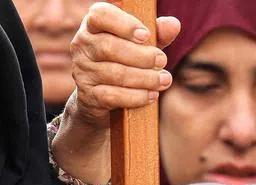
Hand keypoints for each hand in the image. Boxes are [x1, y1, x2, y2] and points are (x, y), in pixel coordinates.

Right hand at [68, 3, 180, 128]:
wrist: (97, 98)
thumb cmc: (122, 62)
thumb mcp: (139, 45)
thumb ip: (156, 34)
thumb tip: (173, 25)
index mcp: (93, 25)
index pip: (100, 15)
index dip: (123, 24)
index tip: (145, 35)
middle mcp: (82, 45)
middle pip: (109, 47)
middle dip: (141, 56)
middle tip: (162, 60)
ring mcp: (82, 71)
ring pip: (114, 74)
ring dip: (144, 78)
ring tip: (164, 80)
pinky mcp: (87, 96)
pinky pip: (112, 96)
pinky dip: (135, 97)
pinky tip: (151, 95)